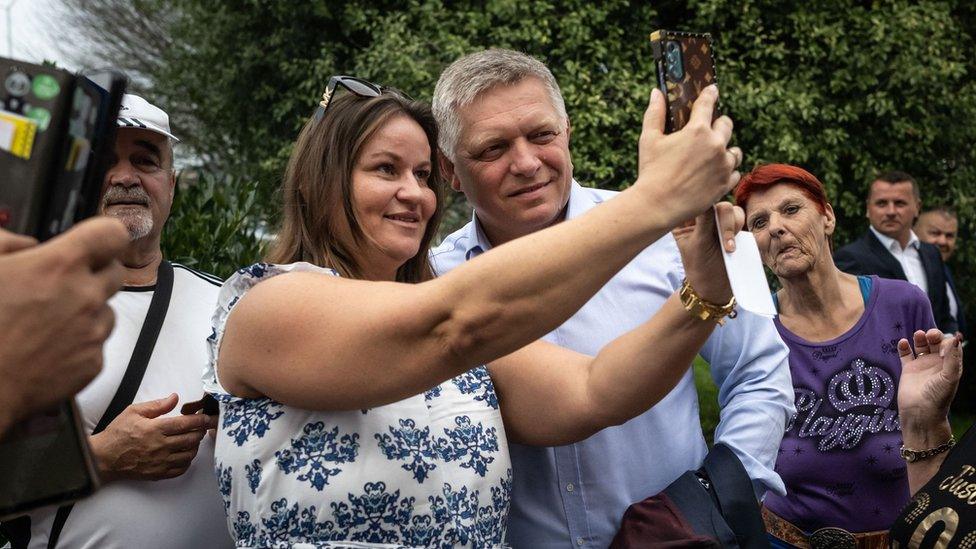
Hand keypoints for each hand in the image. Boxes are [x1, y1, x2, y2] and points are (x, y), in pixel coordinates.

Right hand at [0, 219, 127, 432]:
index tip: (97, 241)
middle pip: (116, 272)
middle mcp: (85, 296)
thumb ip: (6, 244)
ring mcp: (92, 332)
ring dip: (87, 311)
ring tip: (47, 322)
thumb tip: (26, 244)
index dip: (105, 235)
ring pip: (106, 310)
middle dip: (96, 273)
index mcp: (59, 266)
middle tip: (66, 283)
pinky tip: (49, 347)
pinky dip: (79, 343)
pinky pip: (96, 344)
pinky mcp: (93, 363)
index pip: (112, 234)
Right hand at [90, 394, 218, 481]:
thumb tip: (174, 398)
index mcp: (156, 429)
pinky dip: (187, 461)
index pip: (186, 423)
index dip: (201, 419)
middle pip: (192, 438)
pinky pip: (181, 469)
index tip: (208, 417)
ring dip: (195, 446)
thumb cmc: (118, 433)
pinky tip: (183, 454)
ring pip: (189, 454)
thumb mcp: (134, 412)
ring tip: (192, 439)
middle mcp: (160, 446)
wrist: (104, 457)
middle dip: (200, 431)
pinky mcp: (158, 473)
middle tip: (201, 427)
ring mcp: (160, 461)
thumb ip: (157, 405)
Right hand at [635, 85, 741, 226]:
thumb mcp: (649, 139)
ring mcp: (723, 165)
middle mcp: (716, 145)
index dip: (710, 94)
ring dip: (725, 150)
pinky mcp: (725, 184)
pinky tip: (714, 172)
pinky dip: (726, 171)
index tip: (712, 90)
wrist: (657, 206)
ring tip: (713, 155)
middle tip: (708, 129)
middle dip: (718, 124)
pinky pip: (734, 172)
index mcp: (697, 130)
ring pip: (734, 151)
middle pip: (726, 125)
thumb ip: (655, 113)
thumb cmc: (651, 171)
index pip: (708, 103)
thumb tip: (656, 92)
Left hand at [673, 202, 742, 303]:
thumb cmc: (700, 268)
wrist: (715, 288)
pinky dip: (741, 229)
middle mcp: (702, 217)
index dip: (707, 204)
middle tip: (726, 246)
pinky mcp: (733, 228)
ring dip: (733, 227)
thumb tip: (709, 199)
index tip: (711, 221)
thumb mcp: (698, 244)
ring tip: (730, 249)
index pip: (697, 200)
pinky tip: (734, 247)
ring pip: (733, 210)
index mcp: (685, 218)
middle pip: (718, 203)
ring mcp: (719, 222)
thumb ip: (705, 221)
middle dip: (725, 223)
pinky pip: (742, 218)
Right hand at [897, 329, 962, 438]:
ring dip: (920, 338)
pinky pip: (905, 354)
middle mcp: (937, 364)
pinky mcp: (908, 369)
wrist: (920, 413)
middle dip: (933, 335)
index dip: (947, 342)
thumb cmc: (938, 397)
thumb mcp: (950, 377)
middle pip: (936, 342)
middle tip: (929, 335)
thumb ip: (953, 358)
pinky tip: (903, 342)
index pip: (951, 346)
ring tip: (918, 335)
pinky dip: (903, 346)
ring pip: (921, 346)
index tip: (942, 349)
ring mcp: (922, 366)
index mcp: (950, 365)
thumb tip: (955, 338)